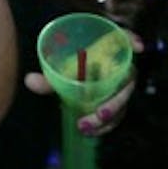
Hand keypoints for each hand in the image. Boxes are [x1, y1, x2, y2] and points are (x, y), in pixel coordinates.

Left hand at [24, 31, 142, 135]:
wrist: (63, 71)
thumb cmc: (62, 63)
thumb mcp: (54, 69)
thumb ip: (47, 76)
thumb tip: (30, 81)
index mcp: (102, 47)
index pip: (123, 37)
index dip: (132, 39)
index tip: (137, 46)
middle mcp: (115, 62)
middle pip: (127, 79)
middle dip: (117, 99)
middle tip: (100, 113)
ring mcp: (117, 82)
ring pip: (123, 99)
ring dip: (110, 116)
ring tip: (87, 126)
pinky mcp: (114, 98)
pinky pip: (117, 111)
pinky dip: (106, 123)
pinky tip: (91, 131)